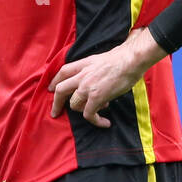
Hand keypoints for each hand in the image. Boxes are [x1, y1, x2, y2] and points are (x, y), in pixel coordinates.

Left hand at [49, 28, 166, 127]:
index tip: (51, 88)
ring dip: (83, 110)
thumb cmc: (122, 58)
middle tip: (55, 112)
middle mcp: (81, 76)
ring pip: (74, 105)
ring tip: (99, 110)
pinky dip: (96, 121)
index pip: (62, 72)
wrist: (131, 60)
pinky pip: (89, 114)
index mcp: (82, 64)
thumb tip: (95, 83)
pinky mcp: (96, 97)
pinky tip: (104, 123)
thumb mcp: (99, 60)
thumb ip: (92, 70)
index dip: (54, 81)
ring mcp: (86, 87)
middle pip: (60, 90)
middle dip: (56, 103)